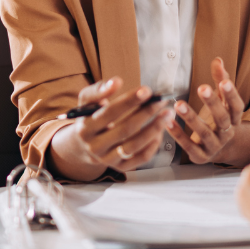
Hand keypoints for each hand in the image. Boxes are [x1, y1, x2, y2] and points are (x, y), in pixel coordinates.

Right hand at [49, 76, 174, 180]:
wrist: (82, 145)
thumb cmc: (89, 117)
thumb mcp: (87, 102)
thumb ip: (99, 90)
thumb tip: (116, 81)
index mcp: (85, 129)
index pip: (109, 113)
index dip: (129, 101)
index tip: (147, 90)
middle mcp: (95, 147)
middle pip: (125, 130)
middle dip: (146, 113)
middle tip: (162, 101)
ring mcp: (108, 159)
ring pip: (134, 146)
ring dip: (154, 129)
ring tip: (167, 114)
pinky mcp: (121, 167)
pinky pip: (141, 158)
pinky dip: (153, 144)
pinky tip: (161, 131)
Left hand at [167, 57, 249, 165]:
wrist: (218, 149)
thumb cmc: (217, 119)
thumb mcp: (221, 100)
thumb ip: (220, 80)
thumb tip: (218, 60)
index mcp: (234, 118)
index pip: (236, 106)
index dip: (231, 95)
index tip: (224, 82)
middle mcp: (227, 133)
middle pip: (222, 119)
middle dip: (212, 103)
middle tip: (202, 87)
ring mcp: (214, 146)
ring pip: (205, 133)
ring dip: (191, 118)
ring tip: (179, 104)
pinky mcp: (200, 156)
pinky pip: (188, 146)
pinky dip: (178, 134)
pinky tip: (167, 121)